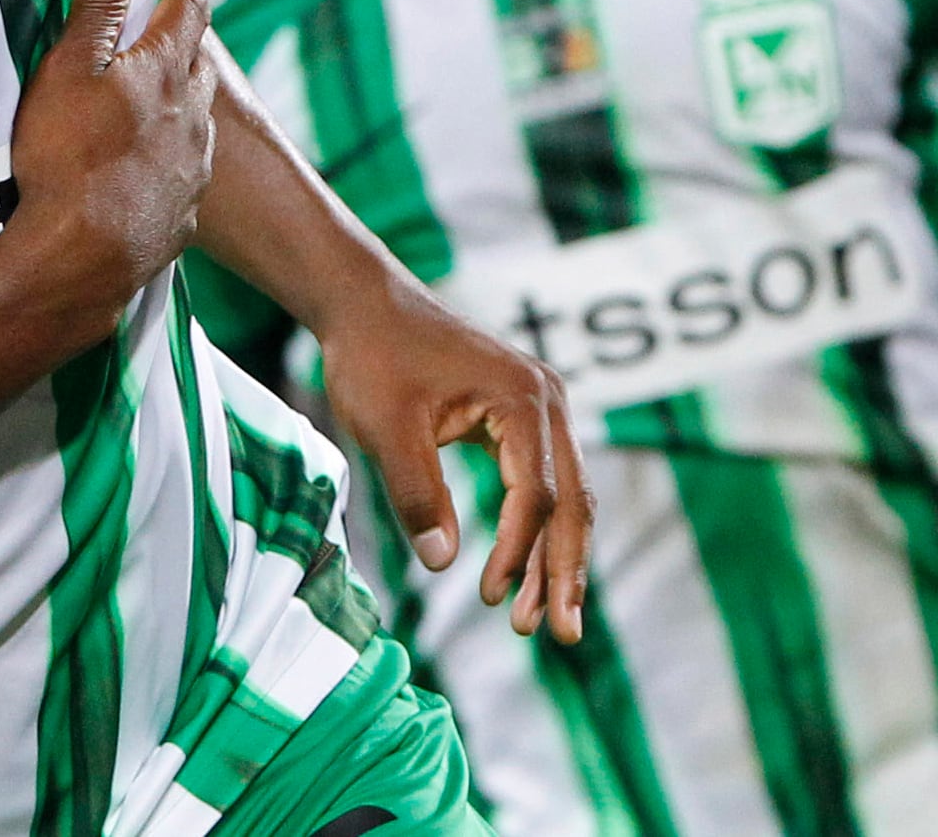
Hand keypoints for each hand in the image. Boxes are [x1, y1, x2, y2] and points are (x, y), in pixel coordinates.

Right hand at [6, 0, 216, 313]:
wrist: (81, 260)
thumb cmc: (68, 159)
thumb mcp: (69, 70)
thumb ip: (97, 8)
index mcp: (164, 73)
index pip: (187, 8)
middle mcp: (191, 117)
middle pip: (198, 63)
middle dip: (188, 36)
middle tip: (175, 19)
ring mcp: (190, 170)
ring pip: (195, 119)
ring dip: (182, 99)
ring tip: (162, 93)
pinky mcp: (179, 216)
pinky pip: (182, 173)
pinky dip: (171, 156)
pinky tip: (151, 167)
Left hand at [318, 283, 590, 642]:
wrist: (365, 303)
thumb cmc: (372, 358)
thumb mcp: (385, 428)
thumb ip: (416, 492)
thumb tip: (441, 561)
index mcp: (523, 400)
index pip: (537, 494)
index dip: (517, 552)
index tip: (488, 598)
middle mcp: (547, 400)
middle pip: (572, 501)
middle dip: (563, 571)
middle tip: (560, 635)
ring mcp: (541, 406)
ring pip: (564, 496)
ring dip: (553, 557)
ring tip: (538, 620)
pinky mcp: (522, 415)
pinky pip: (543, 480)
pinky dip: (537, 528)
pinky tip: (524, 572)